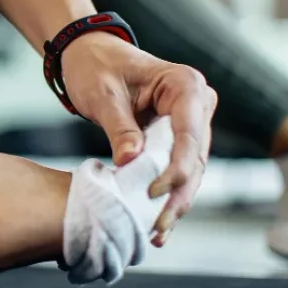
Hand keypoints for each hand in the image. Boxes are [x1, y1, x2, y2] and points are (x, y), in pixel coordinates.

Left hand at [60, 32, 216, 244]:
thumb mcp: (103, 95)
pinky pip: (179, 168)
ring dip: (176, 201)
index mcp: (185, 84)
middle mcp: (198, 102)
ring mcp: (192, 120)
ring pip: (192, 169)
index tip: (153, 192)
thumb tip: (130, 163)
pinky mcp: (179, 136)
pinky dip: (168, 193)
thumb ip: (119, 128)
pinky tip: (159, 222)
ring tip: (158, 232)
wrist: (89, 55)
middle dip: (177, 194)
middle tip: (158, 227)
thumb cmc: (95, 66)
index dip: (175, 169)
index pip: (189, 135)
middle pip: (195, 157)